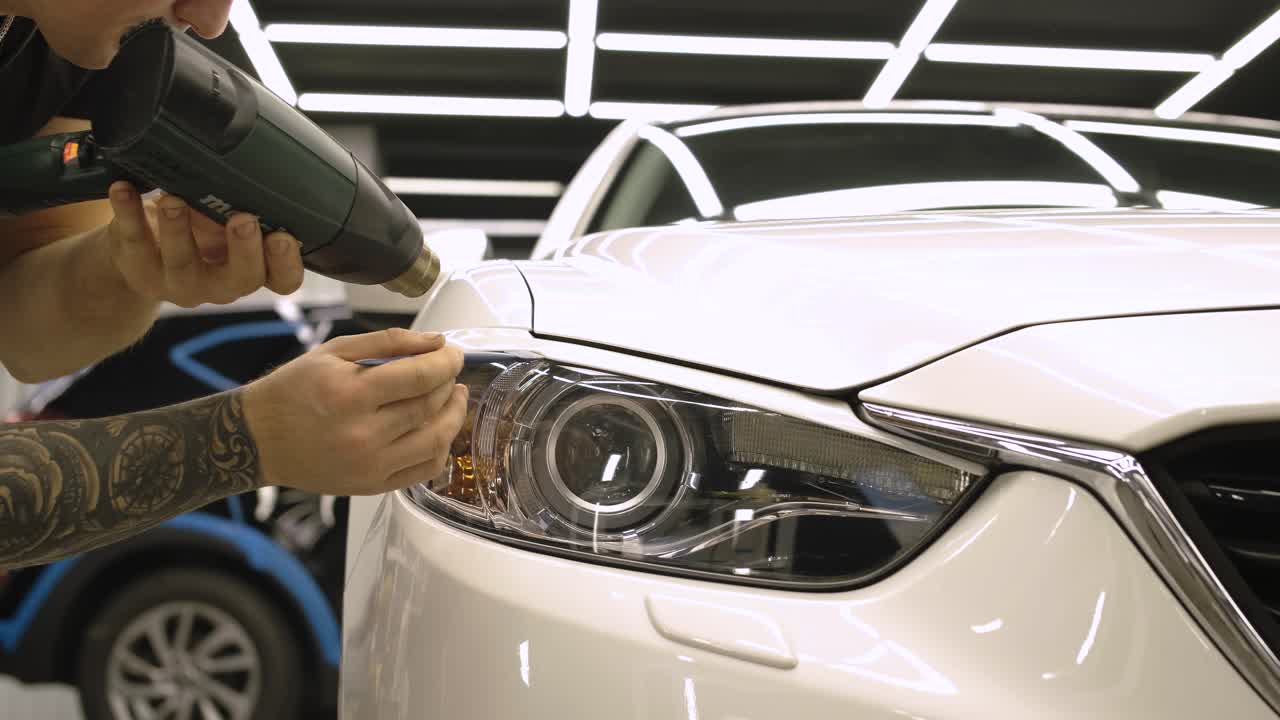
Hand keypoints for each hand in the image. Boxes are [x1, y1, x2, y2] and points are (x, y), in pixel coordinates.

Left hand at [107, 181, 304, 306]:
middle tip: (243, 220)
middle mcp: (220, 284)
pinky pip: (134, 242)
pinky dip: (128, 212)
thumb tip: (259, 165)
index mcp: (251, 270)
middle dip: (244, 250)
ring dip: (179, 230)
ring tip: (175, 201)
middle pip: (241, 278)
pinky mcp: (139, 268)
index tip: (283, 236)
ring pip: (183, 263)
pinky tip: (124, 190)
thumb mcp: (226, 219)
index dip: (287, 263)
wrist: (141, 256)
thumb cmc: (196, 232)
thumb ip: (244, 203)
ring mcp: (178, 282)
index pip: (282, 279)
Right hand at [241, 329, 469, 495]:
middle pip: (430, 407)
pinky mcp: (372, 485)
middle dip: (449, 383)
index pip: (420, 377)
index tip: (453, 353)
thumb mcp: (334, 352)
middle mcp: (363, 433)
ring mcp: (370, 464)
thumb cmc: (293, 390)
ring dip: (454, 416)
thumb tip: (436, 341)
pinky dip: (441, 449)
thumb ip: (388, 342)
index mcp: (351, 394)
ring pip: (436, 441)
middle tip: (450, 371)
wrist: (258, 439)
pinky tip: (439, 429)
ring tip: (454, 397)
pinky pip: (423, 470)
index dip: (446, 362)